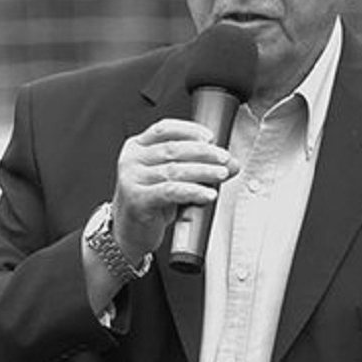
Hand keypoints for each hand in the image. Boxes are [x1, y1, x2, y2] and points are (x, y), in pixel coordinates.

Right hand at [111, 118, 238, 260]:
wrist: (129, 232)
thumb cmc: (150, 202)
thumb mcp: (174, 179)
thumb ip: (200, 167)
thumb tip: (231, 164)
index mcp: (137, 147)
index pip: (164, 129)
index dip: (190, 130)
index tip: (210, 137)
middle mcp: (132, 160)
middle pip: (172, 149)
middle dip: (203, 152)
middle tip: (224, 158)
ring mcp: (131, 179)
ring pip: (174, 170)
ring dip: (203, 171)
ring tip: (221, 174)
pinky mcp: (137, 199)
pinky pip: (171, 191)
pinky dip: (193, 191)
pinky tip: (208, 194)